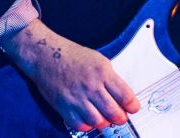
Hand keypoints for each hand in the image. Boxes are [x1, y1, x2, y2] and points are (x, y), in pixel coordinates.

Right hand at [0, 20, 140, 131]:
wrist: (46, 55)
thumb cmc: (72, 56)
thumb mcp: (99, 61)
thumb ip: (111, 79)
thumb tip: (123, 97)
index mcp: (102, 72)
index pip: (125, 95)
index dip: (132, 106)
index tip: (133, 108)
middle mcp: (91, 86)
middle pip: (113, 112)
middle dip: (121, 118)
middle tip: (120, 116)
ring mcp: (77, 98)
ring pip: (98, 121)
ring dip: (104, 123)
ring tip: (105, 118)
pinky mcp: (64, 107)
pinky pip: (80, 125)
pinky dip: (87, 125)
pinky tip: (89, 118)